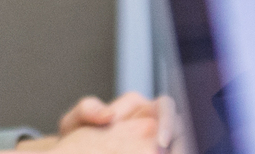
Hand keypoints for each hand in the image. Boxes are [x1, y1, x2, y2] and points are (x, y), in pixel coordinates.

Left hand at [12, 106, 164, 153]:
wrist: (73, 153)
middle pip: (179, 125)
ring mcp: (152, 137)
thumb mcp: (74, 121)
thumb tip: (110, 115)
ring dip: (178, 149)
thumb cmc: (75, 136)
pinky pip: (166, 151)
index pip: (165, 106)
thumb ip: (88, 111)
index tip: (161, 143)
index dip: (168, 122)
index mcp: (136, 105)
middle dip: (180, 142)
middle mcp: (149, 119)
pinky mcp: (151, 150)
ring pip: (177, 141)